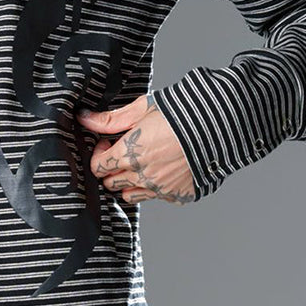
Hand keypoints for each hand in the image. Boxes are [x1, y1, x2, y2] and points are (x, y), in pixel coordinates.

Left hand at [76, 93, 195, 204]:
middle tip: (123, 151)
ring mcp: (161, 189)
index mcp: (129, 154)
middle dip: (112, 168)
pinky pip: (158, 197)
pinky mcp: (178, 195)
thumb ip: (111, 119)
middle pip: (111, 183)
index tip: (109, 142)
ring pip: (131, 195)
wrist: (220, 126)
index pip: (97, 167)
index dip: (99, 154)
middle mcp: (142, 176)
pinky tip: (164, 169)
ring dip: (130, 182)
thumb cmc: (181, 113)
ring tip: (142, 162)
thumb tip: (84, 118)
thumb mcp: (142, 109)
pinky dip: (156, 187)